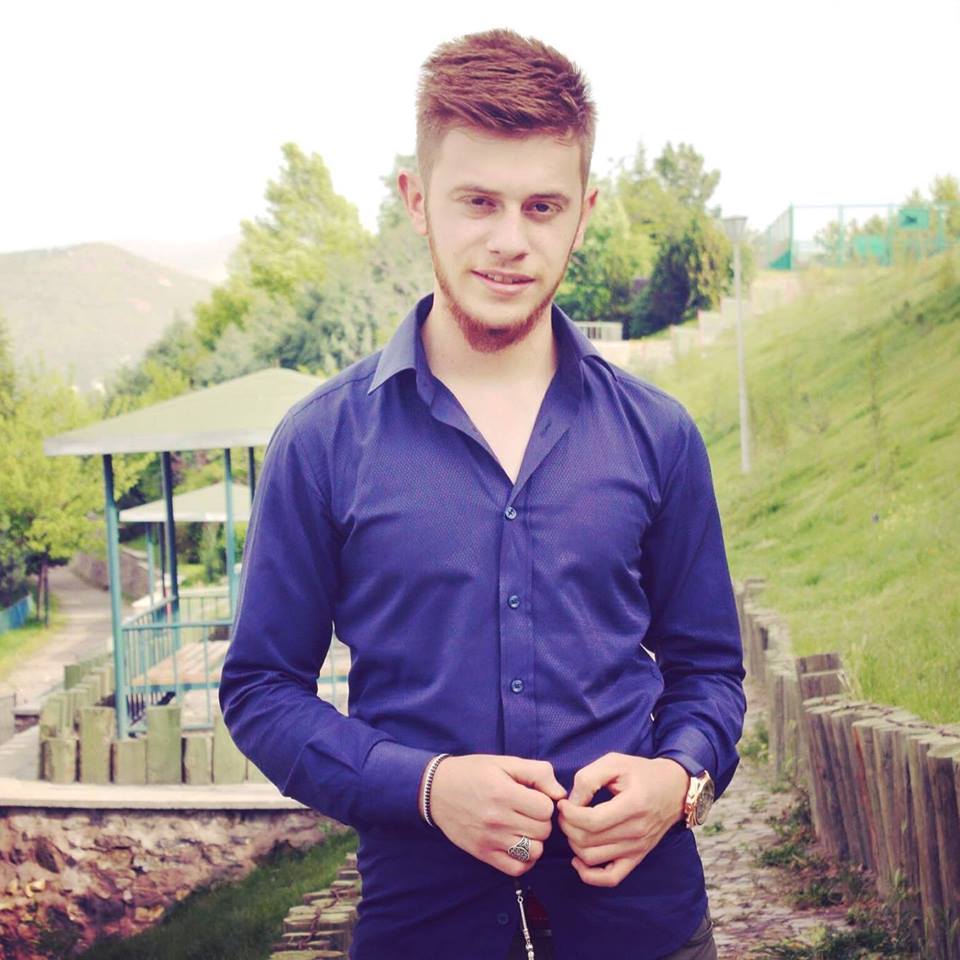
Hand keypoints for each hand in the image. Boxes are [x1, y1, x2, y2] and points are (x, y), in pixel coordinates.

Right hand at [428, 754, 566, 876]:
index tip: (532, 796)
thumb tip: (560, 794)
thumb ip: (536, 773)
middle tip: (528, 810)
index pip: (546, 808)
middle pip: (543, 830)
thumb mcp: (504, 763)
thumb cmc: (472, 772)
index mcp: (503, 793)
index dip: (544, 800)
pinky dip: (525, 859)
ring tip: (524, 826)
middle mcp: (497, 819)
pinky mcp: (484, 854)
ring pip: (535, 851)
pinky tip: (519, 844)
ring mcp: (490, 840)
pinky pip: (517, 868)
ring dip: (535, 839)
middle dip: (541, 819)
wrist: (436, 790)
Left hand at [557, 754, 688, 887]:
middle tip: (564, 812)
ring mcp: (637, 848)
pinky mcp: (636, 857)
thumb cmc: (642, 773)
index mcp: (633, 805)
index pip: (592, 821)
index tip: (563, 803)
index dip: (569, 813)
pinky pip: (610, 878)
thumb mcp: (615, 762)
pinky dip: (589, 874)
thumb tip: (571, 802)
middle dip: (567, 826)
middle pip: (588, 840)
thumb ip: (589, 778)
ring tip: (572, 826)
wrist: (675, 789)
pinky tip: (578, 858)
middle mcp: (637, 831)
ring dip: (573, 844)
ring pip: (592, 858)